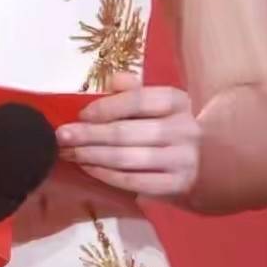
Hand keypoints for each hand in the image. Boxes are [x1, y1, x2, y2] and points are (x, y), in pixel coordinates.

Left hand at [56, 72, 200, 199]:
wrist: (205, 164)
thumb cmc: (170, 128)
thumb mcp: (159, 104)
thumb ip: (134, 90)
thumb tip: (111, 80)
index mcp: (177, 101)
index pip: (137, 100)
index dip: (105, 107)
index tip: (81, 115)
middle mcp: (184, 129)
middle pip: (126, 132)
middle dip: (88, 135)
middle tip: (62, 136)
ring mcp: (181, 160)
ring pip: (126, 158)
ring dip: (92, 155)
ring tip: (69, 153)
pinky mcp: (176, 186)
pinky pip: (133, 181)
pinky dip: (106, 175)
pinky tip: (89, 168)